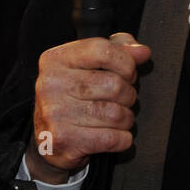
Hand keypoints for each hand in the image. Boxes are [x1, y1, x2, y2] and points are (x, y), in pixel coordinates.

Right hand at [25, 32, 150, 181]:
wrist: (47, 139)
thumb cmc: (74, 96)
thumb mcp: (90, 64)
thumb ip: (118, 49)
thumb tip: (142, 52)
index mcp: (56, 60)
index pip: (103, 50)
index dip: (126, 63)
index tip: (128, 73)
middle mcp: (51, 84)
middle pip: (114, 85)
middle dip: (128, 95)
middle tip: (121, 100)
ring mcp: (55, 114)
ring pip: (116, 114)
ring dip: (126, 119)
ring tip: (116, 118)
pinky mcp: (64, 140)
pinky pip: (112, 139)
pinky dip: (122, 139)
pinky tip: (113, 135)